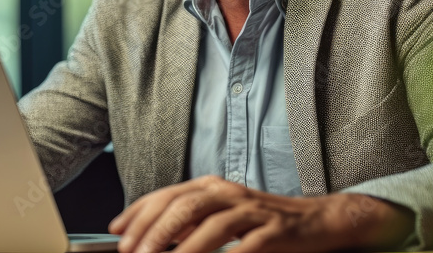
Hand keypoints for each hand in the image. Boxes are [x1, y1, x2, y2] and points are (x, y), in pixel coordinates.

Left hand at [108, 175, 414, 252]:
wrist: (316, 220)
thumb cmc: (261, 222)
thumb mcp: (220, 216)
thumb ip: (186, 222)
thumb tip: (149, 236)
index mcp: (211, 187)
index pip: (167, 195)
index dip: (138, 213)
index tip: (117, 233)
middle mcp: (228, 193)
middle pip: (184, 206)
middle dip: (154, 231)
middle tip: (134, 252)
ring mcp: (252, 211)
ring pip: (211, 224)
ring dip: (183, 247)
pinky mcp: (273, 231)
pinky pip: (247, 245)